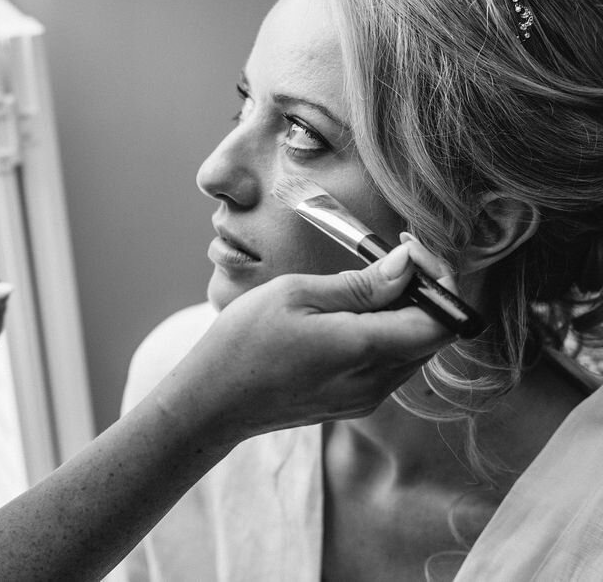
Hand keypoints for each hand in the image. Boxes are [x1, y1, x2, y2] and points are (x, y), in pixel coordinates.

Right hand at [158, 240, 458, 445]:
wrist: (212, 400)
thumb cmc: (243, 341)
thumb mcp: (295, 293)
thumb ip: (360, 284)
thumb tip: (408, 266)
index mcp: (364, 349)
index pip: (443, 321)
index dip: (439, 281)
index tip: (410, 251)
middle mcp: (375, 381)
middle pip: (432, 334)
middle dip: (422, 293)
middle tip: (387, 259)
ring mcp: (366, 398)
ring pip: (413, 350)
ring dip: (402, 314)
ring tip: (360, 288)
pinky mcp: (354, 404)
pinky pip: (389, 366)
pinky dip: (383, 336)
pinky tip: (345, 318)